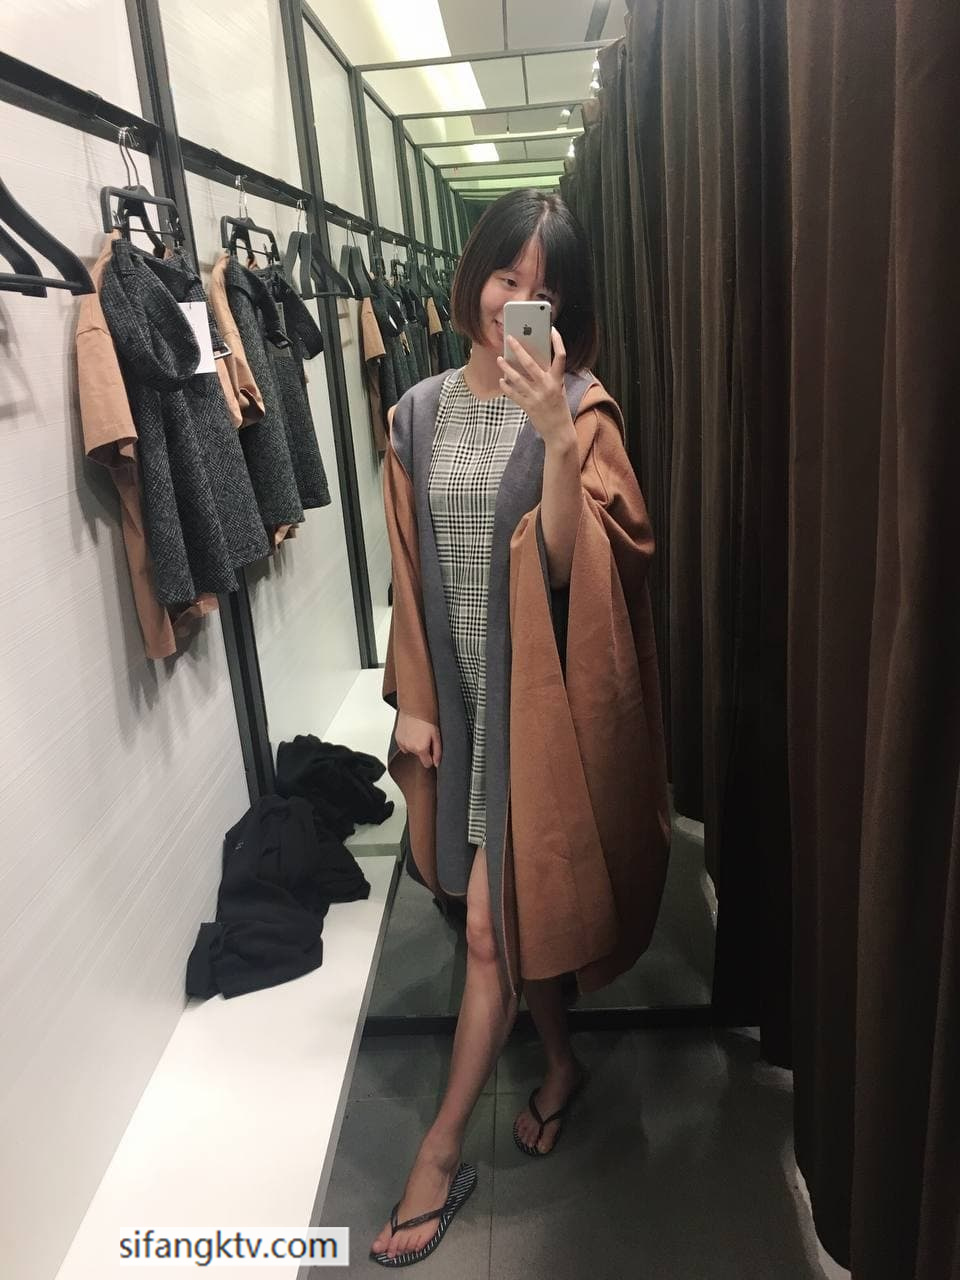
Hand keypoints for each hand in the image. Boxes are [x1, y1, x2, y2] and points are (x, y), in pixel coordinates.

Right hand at [396, 711, 441, 768]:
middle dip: (423, 749)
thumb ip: (437, 752)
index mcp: (421, 749)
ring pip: (411, 750)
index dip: (431, 758)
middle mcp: (410, 748)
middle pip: (419, 755)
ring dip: (414, 744)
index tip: (432, 751)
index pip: (427, 764)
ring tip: (418, 733)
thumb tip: (437, 763)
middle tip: (426, 737)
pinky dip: (408, 741)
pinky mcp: (397, 738)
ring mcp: (402, 743)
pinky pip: (404, 744)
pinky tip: (412, 732)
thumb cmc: (426, 719)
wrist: (414, 707)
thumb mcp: (437, 736)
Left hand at [497, 328, 575, 448]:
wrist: (559, 431)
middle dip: (519, 349)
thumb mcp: (558, 389)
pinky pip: (513, 393)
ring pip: (517, 378)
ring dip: (506, 368)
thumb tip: (531, 360)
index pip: (561, 356)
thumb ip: (548, 376)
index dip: (557, 341)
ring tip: (500, 360)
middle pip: (531, 363)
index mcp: (558, 380)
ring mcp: (537, 397)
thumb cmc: (558, 407)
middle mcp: (548, 386)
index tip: (551, 329)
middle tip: (510, 339)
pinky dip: (506, 386)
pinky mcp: (528, 406)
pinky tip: (501, 380)